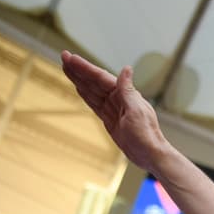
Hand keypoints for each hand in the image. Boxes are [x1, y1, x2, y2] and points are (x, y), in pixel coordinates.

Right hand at [60, 51, 171, 172]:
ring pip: (93, 91)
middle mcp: (119, 99)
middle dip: (79, 70)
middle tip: (63, 57)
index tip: (70, 57)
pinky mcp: (110, 120)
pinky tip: (78, 88)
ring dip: (79, 80)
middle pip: (94, 82)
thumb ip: (128, 91)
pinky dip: (86, 95)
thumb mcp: (136, 111)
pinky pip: (95, 104)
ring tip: (66, 68)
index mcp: (126, 95)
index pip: (101, 77)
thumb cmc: (146, 135)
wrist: (150, 155)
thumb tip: (127, 69)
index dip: (85, 67)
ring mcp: (114, 109)